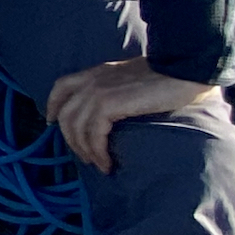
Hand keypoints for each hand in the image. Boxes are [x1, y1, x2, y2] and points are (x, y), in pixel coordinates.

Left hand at [43, 58, 217, 172]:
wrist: (183, 69)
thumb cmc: (167, 76)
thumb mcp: (131, 79)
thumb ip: (116, 90)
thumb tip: (112, 111)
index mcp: (96, 72)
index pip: (61, 87)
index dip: (52, 106)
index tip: (51, 122)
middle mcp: (91, 81)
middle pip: (65, 114)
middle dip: (71, 139)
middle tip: (85, 157)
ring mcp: (97, 91)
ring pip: (76, 128)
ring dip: (85, 151)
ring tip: (99, 165)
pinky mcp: (108, 104)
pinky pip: (93, 135)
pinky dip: (97, 152)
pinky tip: (108, 163)